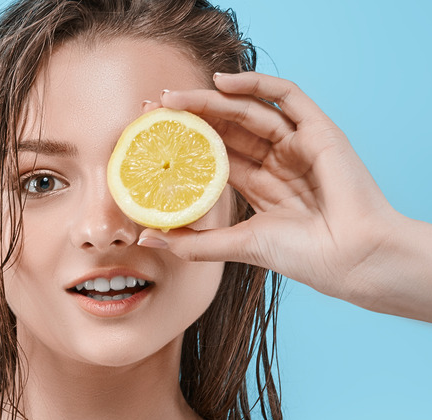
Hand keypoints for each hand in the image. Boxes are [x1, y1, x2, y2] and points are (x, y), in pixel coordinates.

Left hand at [137, 72, 431, 320]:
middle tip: (152, 108)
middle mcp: (276, 160)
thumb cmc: (304, 256)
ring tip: (173, 97)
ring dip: (209, 100)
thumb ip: (194, 243)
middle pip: (226, 129)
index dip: (183, 142)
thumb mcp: (238, 246)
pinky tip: (221, 82)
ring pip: (247, 111)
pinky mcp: (318, 131)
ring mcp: (297, 143)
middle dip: (189, 116)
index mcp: (260, 184)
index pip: (214, 154)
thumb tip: (146, 238)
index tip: (149, 134)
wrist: (352, 259)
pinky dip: (255, 83)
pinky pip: (286, 96)